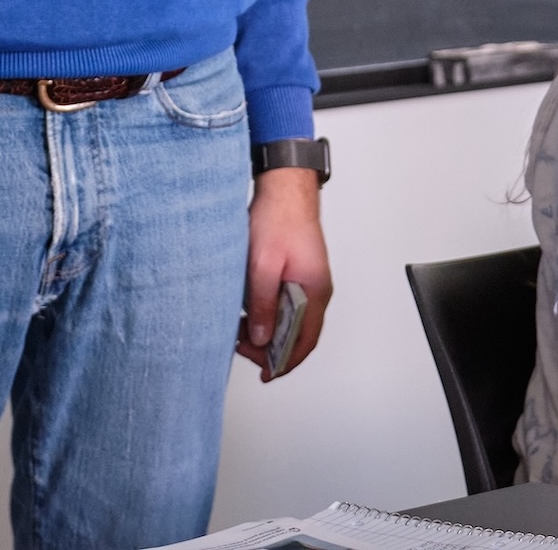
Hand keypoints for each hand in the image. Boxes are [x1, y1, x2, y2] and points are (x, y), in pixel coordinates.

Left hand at [238, 167, 331, 378]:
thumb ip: (261, 304)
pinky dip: (269, 312)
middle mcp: (317, 288)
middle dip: (272, 347)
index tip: (265, 372)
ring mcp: (309, 280)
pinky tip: (248, 309)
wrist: (284, 185)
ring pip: (292, 318)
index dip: (285, 362)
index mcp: (315, 290)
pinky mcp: (299, 271)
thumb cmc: (278, 216)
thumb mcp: (262, 264)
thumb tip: (259, 338)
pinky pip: (287, 302)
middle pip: (299, 333)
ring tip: (241, 329)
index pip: (305, 341)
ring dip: (268, 329)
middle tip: (243, 347)